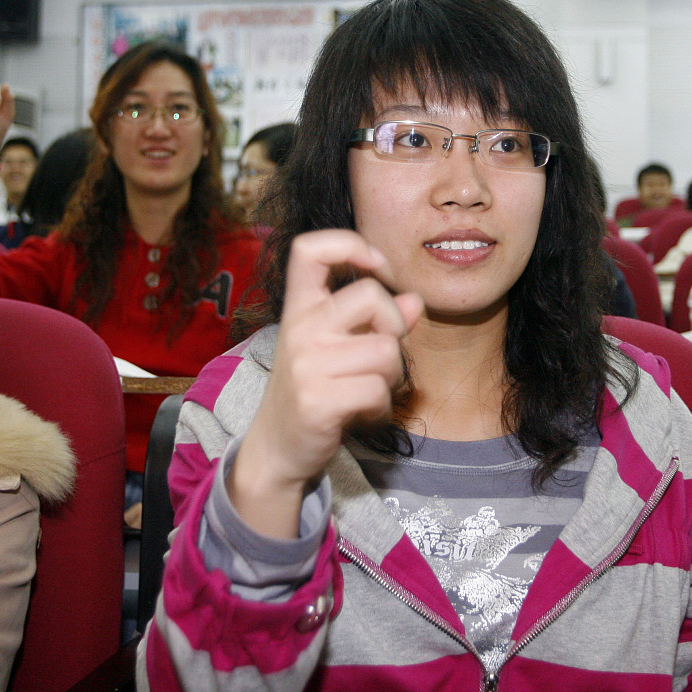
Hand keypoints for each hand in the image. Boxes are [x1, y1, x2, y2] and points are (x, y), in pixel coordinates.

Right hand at [229, 230, 422, 537]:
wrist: (276, 447)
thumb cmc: (314, 389)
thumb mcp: (338, 347)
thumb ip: (377, 321)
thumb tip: (414, 300)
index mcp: (299, 307)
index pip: (311, 248)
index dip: (351, 244)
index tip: (376, 268)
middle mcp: (299, 328)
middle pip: (371, 295)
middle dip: (394, 324)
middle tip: (381, 352)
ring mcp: (306, 364)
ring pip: (386, 351)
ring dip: (391, 377)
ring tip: (368, 390)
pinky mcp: (318, 400)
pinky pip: (378, 391)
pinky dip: (381, 408)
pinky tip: (363, 413)